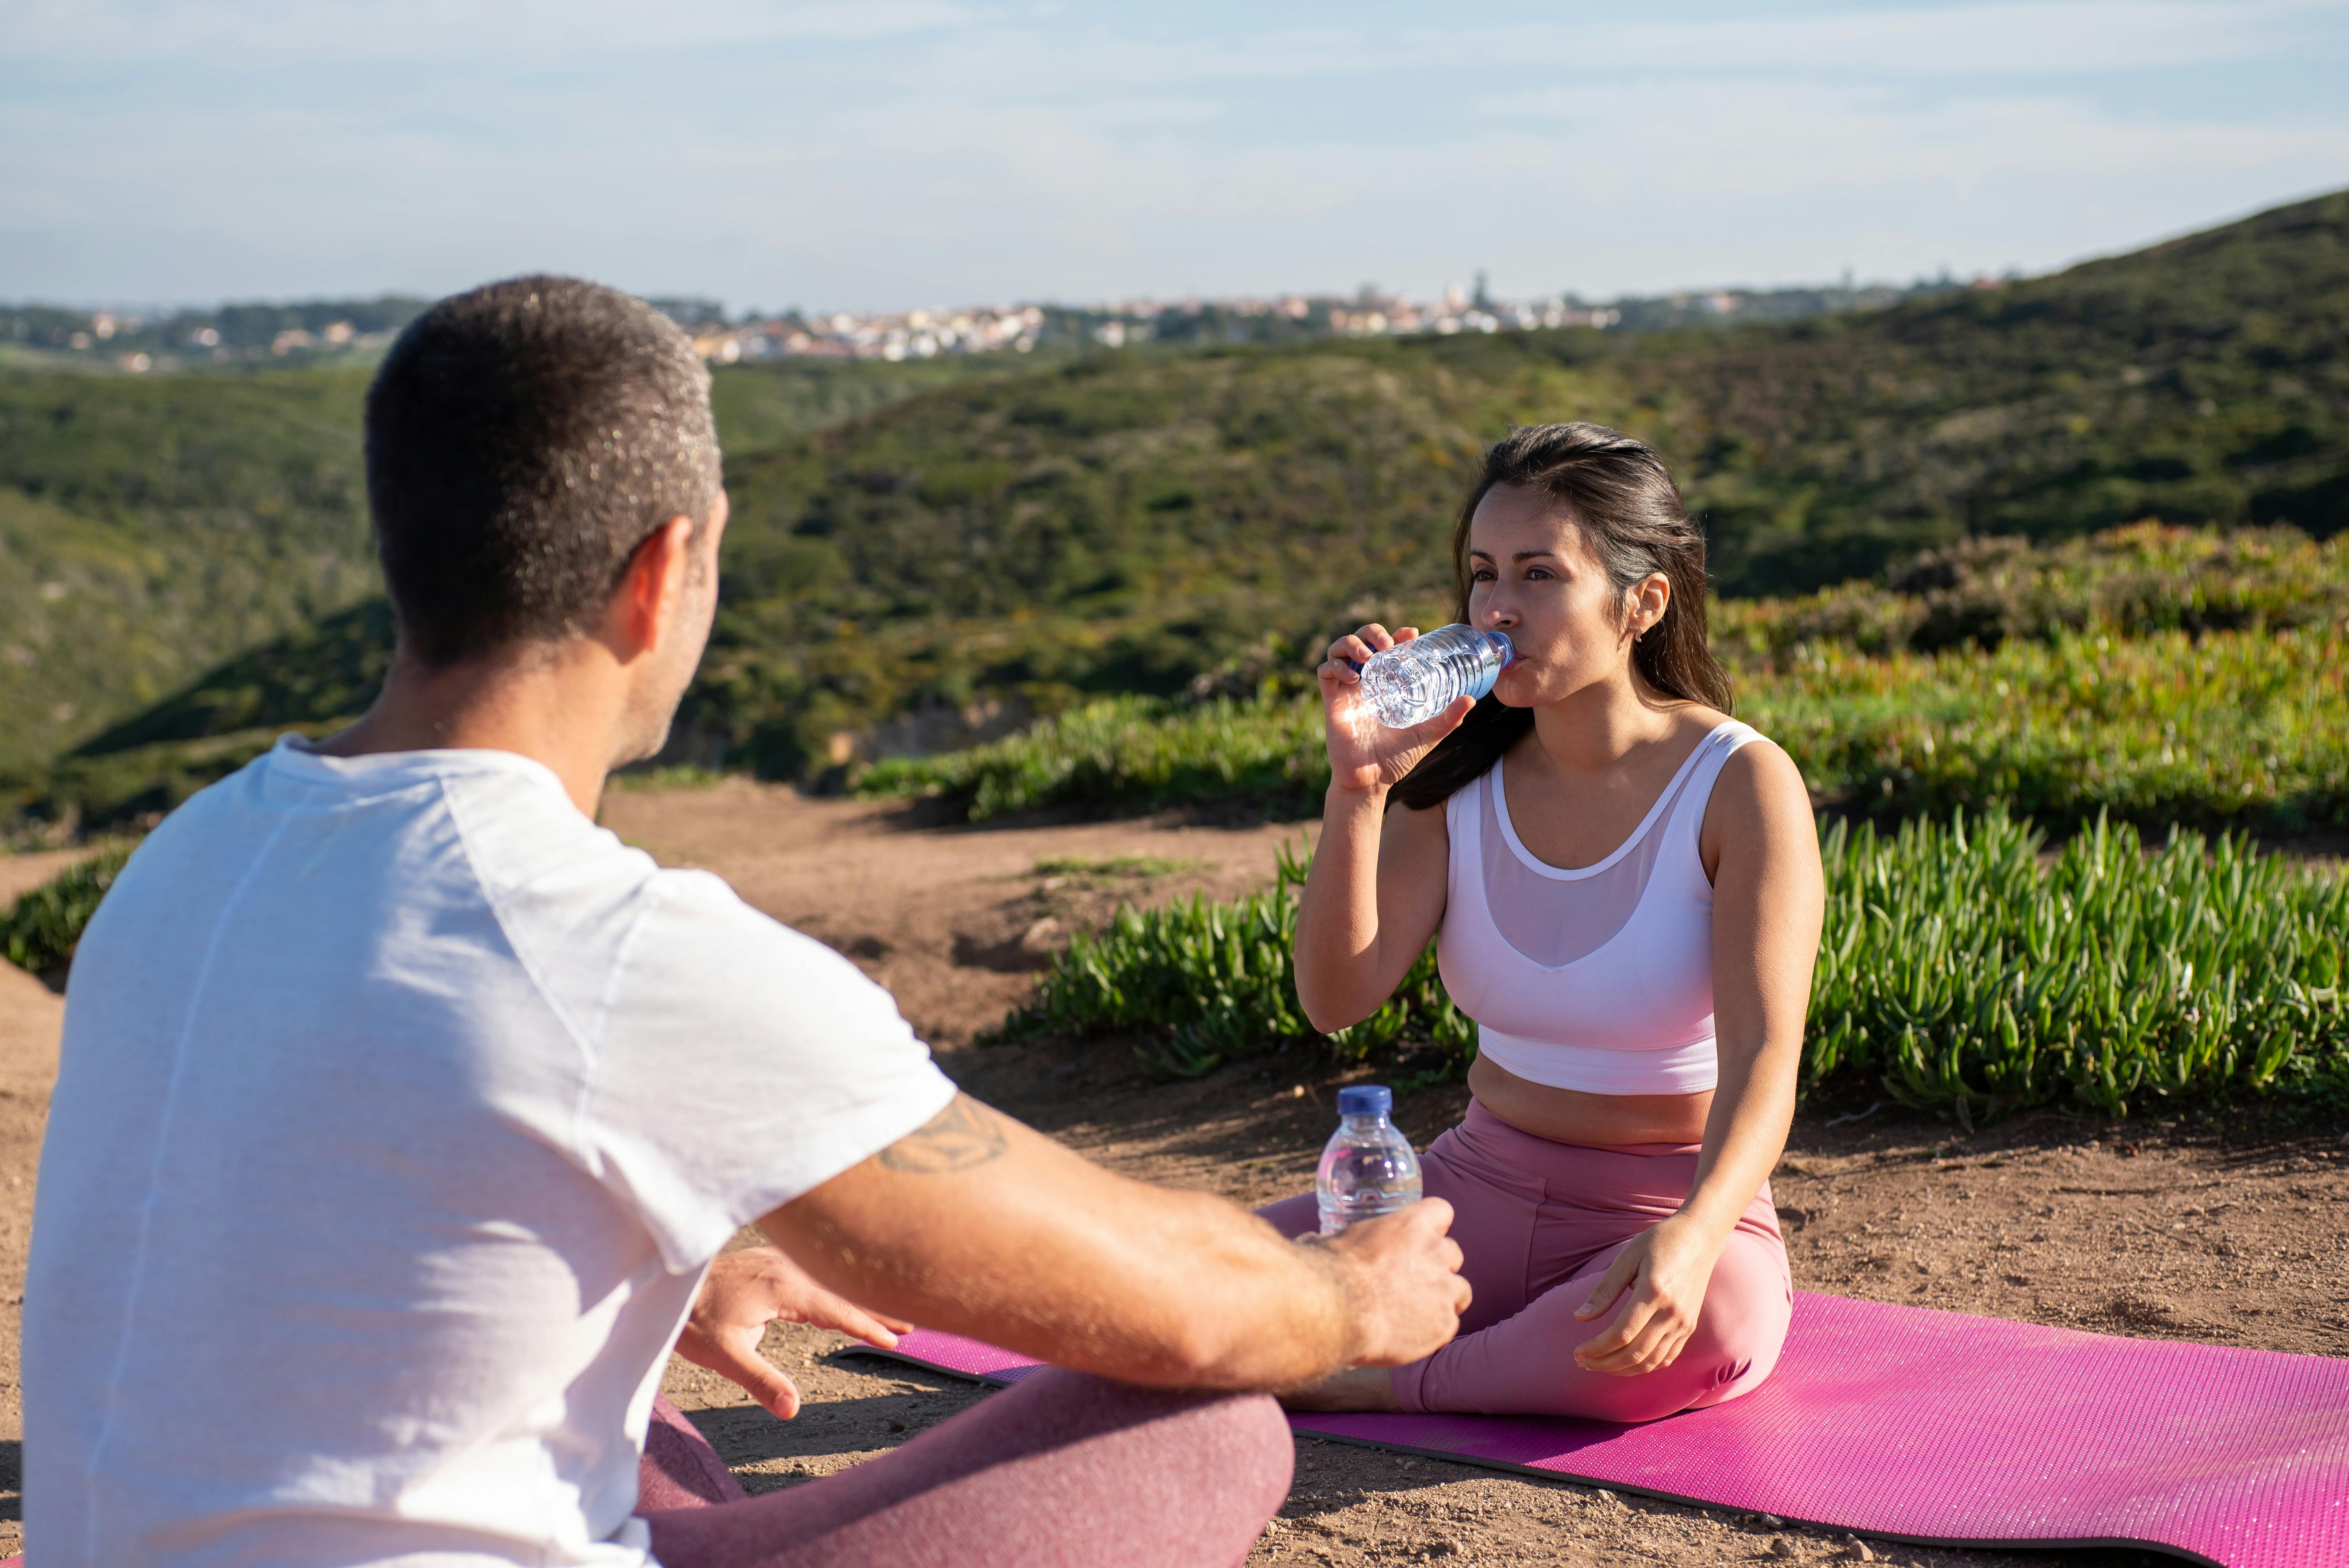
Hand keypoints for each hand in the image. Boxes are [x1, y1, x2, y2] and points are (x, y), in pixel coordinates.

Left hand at [675, 1245, 913, 1417]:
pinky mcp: (775, 1261)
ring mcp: (783, 1260)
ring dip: (862, 1294)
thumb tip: (792, 1410)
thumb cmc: (693, 1320)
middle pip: (844, 1289)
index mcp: (785, 1287)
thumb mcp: (724, 1356)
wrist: (668, 1283)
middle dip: (879, 1306)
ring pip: (833, 1280)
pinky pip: (819, 1273)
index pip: (838, 1310)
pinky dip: (840, 1285)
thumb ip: (760, 1381)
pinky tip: (847, 1292)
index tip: (895, 1341)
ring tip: (892, 1308)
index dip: (868, 1326)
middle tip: (915, 1321)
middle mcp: (790, 1267)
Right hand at [1317, 1197, 1470, 1366]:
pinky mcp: (1444, 1325)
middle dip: (1438, 1265)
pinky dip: (1434, 1330)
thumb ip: (1342, 1241)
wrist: (1335, 1314)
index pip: (1442, 1211)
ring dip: (1443, 1298)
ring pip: (1461, 1291)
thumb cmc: (1328, 1273)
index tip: (1420, 1238)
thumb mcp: (1334, 1242)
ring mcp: (1444, 1290)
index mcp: (1411, 1225)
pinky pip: (1449, 1325)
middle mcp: (1435, 1253)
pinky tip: (1409, 1335)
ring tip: (1416, 1312)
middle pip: (1454, 1253)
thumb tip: (1314, 1242)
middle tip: (1413, 1280)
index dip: (1433, 1226)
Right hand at [1318, 624, 1473, 795]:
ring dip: (1352, 643)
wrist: (1372, 779)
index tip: (1410, 634)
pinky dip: (1336, 666)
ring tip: (1368, 656)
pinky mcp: (1331, 700)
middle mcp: (1366, 681)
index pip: (1387, 647)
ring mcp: (1346, 689)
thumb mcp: (1429, 733)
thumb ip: (1449, 718)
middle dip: (1372, 632)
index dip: (1396, 634)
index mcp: (1387, 684)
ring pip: (1338, 648)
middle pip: (1361, 639)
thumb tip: (1472, 699)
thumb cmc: (1398, 758)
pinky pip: (1324, 671)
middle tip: (1387, 644)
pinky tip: (1354, 678)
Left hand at [1570, 1218, 1720, 1376]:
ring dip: (1622, 1369)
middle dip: (1604, 1363)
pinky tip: (1625, 1362)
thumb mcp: (1627, 1257)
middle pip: (1635, 1353)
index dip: (1596, 1348)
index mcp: (1654, 1292)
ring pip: (1651, 1361)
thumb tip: (1579, 1317)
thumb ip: (1605, 1290)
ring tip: (1599, 1364)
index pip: (1621, 1334)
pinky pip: (1667, 1357)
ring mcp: (1684, 1323)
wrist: (1700, 1237)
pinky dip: (1645, 1365)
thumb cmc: (1660, 1241)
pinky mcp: (1689, 1326)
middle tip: (1582, 1362)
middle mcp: (1672, 1313)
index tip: (1577, 1353)